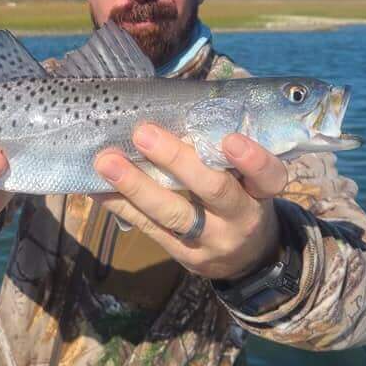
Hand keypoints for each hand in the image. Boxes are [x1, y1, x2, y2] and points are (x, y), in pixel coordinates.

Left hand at [93, 125, 287, 281]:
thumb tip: (174, 108)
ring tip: (106, 161)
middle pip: (213, 189)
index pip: (268, 176)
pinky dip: (121, 205)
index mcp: (261, 192)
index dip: (252, 159)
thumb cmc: (242, 197)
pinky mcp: (183, 254)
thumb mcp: (249, 178)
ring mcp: (210, 240)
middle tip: (144, 133)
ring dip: (136, 185)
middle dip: (176, 160)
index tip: (230, 139)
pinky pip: (149, 228)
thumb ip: (222, 150)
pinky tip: (96, 187)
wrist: (249, 258)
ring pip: (173, 213)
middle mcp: (240, 218)